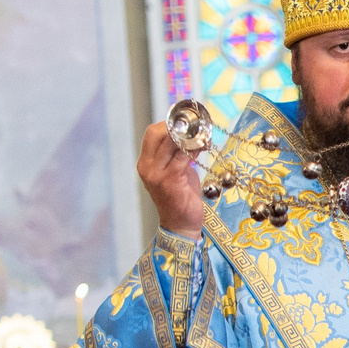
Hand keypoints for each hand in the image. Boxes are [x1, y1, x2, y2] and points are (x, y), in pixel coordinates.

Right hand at [138, 121, 207, 237]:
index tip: (187, 122)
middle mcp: (147, 167)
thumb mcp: (174, 172)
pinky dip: (194, 149)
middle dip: (178, 126)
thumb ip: (177, 154)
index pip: (152, 133)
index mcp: (146, 163)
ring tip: (203, 137)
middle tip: (197, 128)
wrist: (181, 225)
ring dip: (190, 136)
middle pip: (158, 133)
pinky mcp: (170, 180)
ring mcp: (156, 174)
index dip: (169, 123)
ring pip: (171, 142)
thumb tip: (190, 134)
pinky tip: (203, 148)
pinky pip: (182, 156)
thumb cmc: (180, 198)